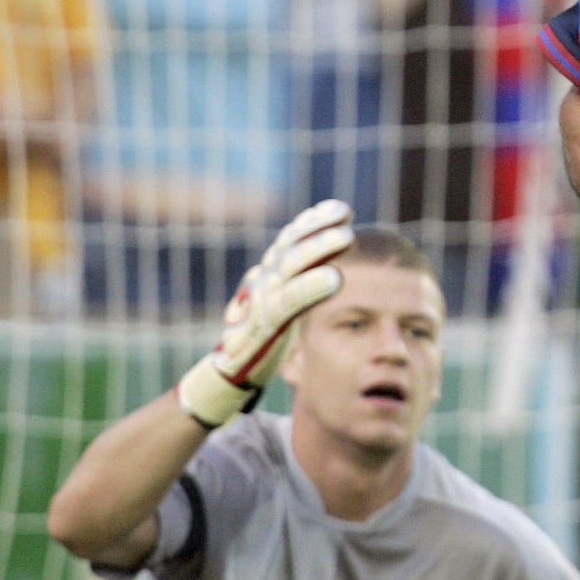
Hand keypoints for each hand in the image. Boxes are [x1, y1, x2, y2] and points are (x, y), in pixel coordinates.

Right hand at [177, 200, 354, 428]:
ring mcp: (262, 300)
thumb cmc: (262, 334)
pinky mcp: (266, 325)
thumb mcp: (280, 301)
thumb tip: (322, 257)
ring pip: (291, 267)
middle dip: (319, 228)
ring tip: (347, 237)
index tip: (340, 208)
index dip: (313, 221)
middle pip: (292, 246)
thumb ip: (295, 278)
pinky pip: (290, 301)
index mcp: (270, 272)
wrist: (232, 370)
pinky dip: (312, 286)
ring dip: (319, 248)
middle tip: (345, 216)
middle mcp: (265, 280)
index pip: (290, 238)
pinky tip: (334, 277)